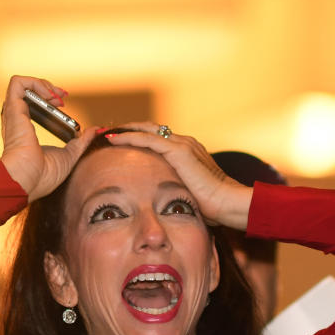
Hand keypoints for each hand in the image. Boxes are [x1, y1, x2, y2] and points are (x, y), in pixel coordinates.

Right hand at [0, 75, 98, 200]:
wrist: (27, 180)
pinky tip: (50, 95)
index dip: (49, 99)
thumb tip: (95, 130)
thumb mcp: (70, 155)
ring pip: (22, 84)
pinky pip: (18, 83)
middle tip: (63, 97)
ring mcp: (13, 114)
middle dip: (48, 88)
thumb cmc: (43, 175)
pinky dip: (36, 83)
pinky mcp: (13, 109)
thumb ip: (81, 141)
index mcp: (24, 131)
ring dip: (43, 83)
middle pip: (28, 92)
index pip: (32, 106)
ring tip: (57, 95)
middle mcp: (16, 120)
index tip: (64, 103)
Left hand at [103, 123, 252, 229]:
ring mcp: (182, 144)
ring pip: (146, 130)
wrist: (227, 202)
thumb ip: (176, 190)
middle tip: (108, 133)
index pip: (157, 139)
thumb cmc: (212, 205)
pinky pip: (147, 139)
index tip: (120, 142)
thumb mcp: (188, 193)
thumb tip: (163, 203)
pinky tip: (114, 140)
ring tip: (106, 133)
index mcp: (186, 151)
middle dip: (128, 129)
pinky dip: (129, 137)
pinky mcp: (178, 151)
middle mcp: (184, 143)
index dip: (138, 138)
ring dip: (125, 130)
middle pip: (150, 129)